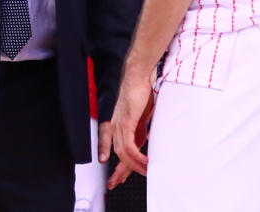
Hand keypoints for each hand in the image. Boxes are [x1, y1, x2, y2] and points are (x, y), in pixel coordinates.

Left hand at [104, 68, 155, 188]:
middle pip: (117, 154)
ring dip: (134, 165)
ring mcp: (120, 124)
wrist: (139, 76)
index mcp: (122, 125)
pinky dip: (136, 156)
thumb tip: (148, 140)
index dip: (114, 161)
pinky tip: (143, 162)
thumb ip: (143, 128)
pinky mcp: (126, 122)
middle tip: (115, 183)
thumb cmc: (142, 92)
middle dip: (118, 171)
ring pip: (123, 152)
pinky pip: (129, 145)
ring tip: (146, 172)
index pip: (116, 146)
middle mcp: (117, 126)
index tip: (111, 173)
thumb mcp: (144, 115)